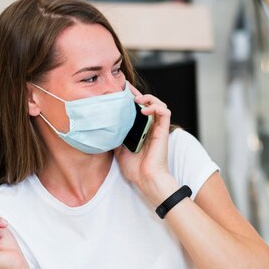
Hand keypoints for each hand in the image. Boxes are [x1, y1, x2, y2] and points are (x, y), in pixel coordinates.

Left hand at [114, 87, 178, 204]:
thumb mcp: (119, 150)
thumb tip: (103, 130)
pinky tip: (144, 109)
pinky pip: (165, 112)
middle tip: (126, 89)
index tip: (121, 91)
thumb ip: (115, 138)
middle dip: (138, 93)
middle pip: (148, 103)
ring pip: (159, 104)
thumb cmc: (136, 169)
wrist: (146, 179)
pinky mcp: (163, 131)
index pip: (138, 109)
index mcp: (141, 131)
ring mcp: (158, 129)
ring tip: (137, 99)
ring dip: (149, 98)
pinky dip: (155, 106)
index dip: (131, 98)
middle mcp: (150, 128)